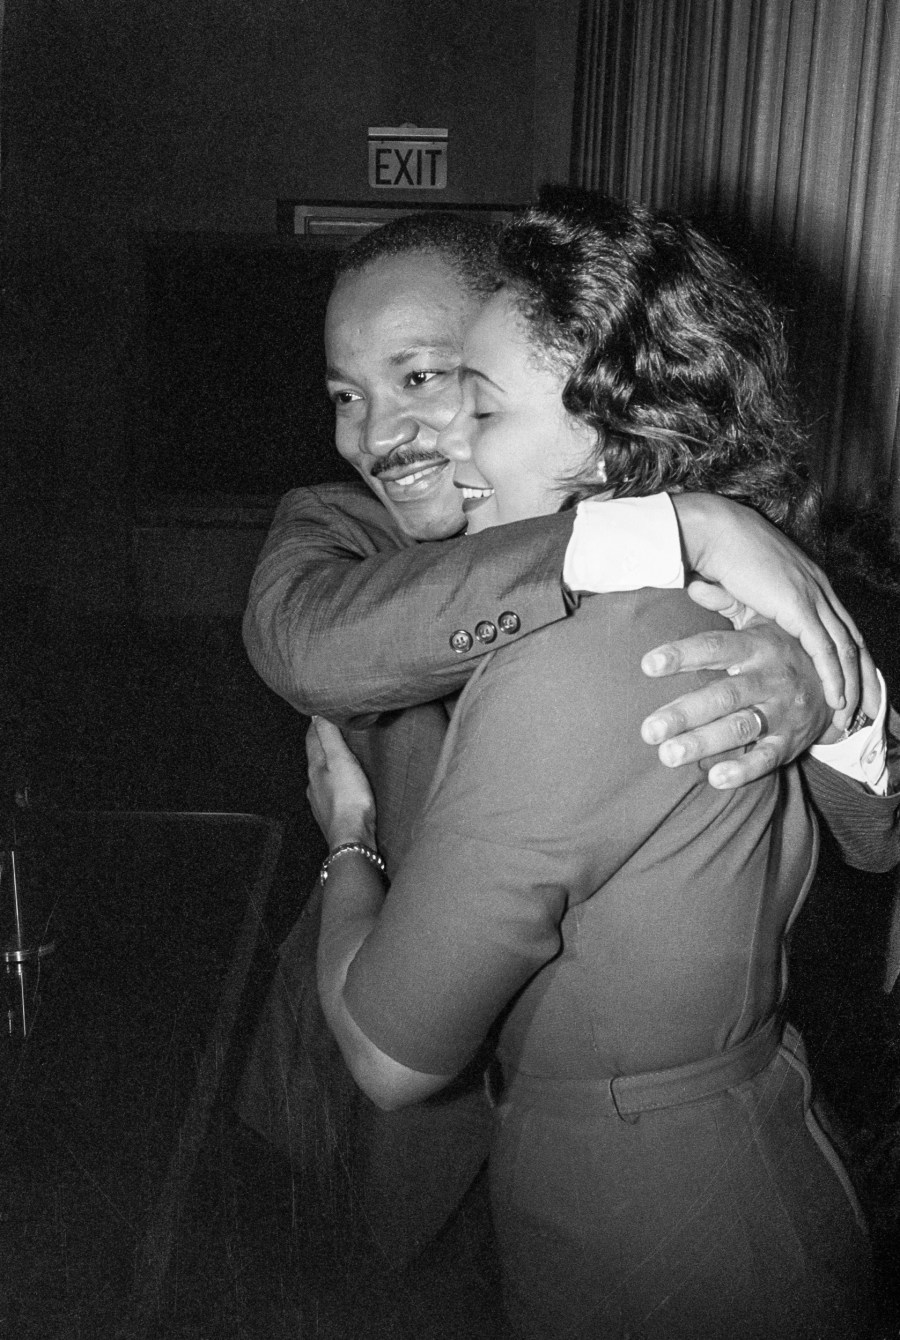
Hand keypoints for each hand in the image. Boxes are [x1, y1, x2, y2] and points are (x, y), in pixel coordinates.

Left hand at [305, 716, 376, 848]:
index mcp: (314, 768)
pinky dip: (335, 782)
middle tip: (330, 729)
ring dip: (329, 763)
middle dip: (322, 743)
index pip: (312, 740)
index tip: (321, 713)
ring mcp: (320, 801)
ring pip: (322, 775)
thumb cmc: (349, 799)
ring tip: (339, 756)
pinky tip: (343, 785)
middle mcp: (313, 784)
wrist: (352, 838)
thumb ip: (329, 736)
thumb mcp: (340, 760)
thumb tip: (316, 714)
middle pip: (316, 757)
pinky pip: (330, 791)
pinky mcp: (331, 814)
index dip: (316, 725)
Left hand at [640, 621, 832, 787]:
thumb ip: (727, 602)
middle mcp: (769, 678)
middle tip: (648, 730)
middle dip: (684, 713)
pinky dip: (742, 769)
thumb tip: (693, 581)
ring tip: (667, 755)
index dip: (682, 655)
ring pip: (740, 728)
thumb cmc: (782, 651)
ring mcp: (782, 711)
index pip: (715, 648)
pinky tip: (713, 778)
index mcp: (758, 646)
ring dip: (703, 743)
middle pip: (723, 695)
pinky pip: (767, 758)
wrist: (838, 685)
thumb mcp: (762, 621)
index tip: (647, 665)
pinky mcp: (791, 741)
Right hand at [670, 494, 862, 716]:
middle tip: (870, 707)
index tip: (855, 684)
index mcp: (811, 582)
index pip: (842, 626)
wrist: (715, 532)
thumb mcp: (746, 588)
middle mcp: (819, 588)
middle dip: (865, 676)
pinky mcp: (798, 605)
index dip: (851, 658)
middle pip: (854, 639)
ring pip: (846, 648)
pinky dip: (834, 676)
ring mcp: (812, 596)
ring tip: (854, 713)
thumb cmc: (722, 554)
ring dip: (854, 683)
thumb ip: (753, 609)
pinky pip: (824, 648)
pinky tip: (837, 698)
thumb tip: (743, 628)